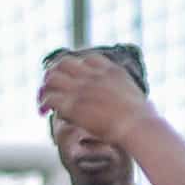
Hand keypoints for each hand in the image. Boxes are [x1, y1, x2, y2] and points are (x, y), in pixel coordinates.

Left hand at [37, 52, 151, 145]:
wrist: (137, 126)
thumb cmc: (141, 119)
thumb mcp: (136, 97)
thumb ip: (125, 94)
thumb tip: (139, 104)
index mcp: (110, 70)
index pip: (87, 58)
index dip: (76, 67)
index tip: (71, 77)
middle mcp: (93, 75)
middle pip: (65, 63)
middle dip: (55, 72)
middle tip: (50, 86)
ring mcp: (81, 88)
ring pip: (52, 77)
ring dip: (46, 87)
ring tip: (43, 100)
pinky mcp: (72, 105)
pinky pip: (50, 97)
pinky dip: (44, 102)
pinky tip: (43, 110)